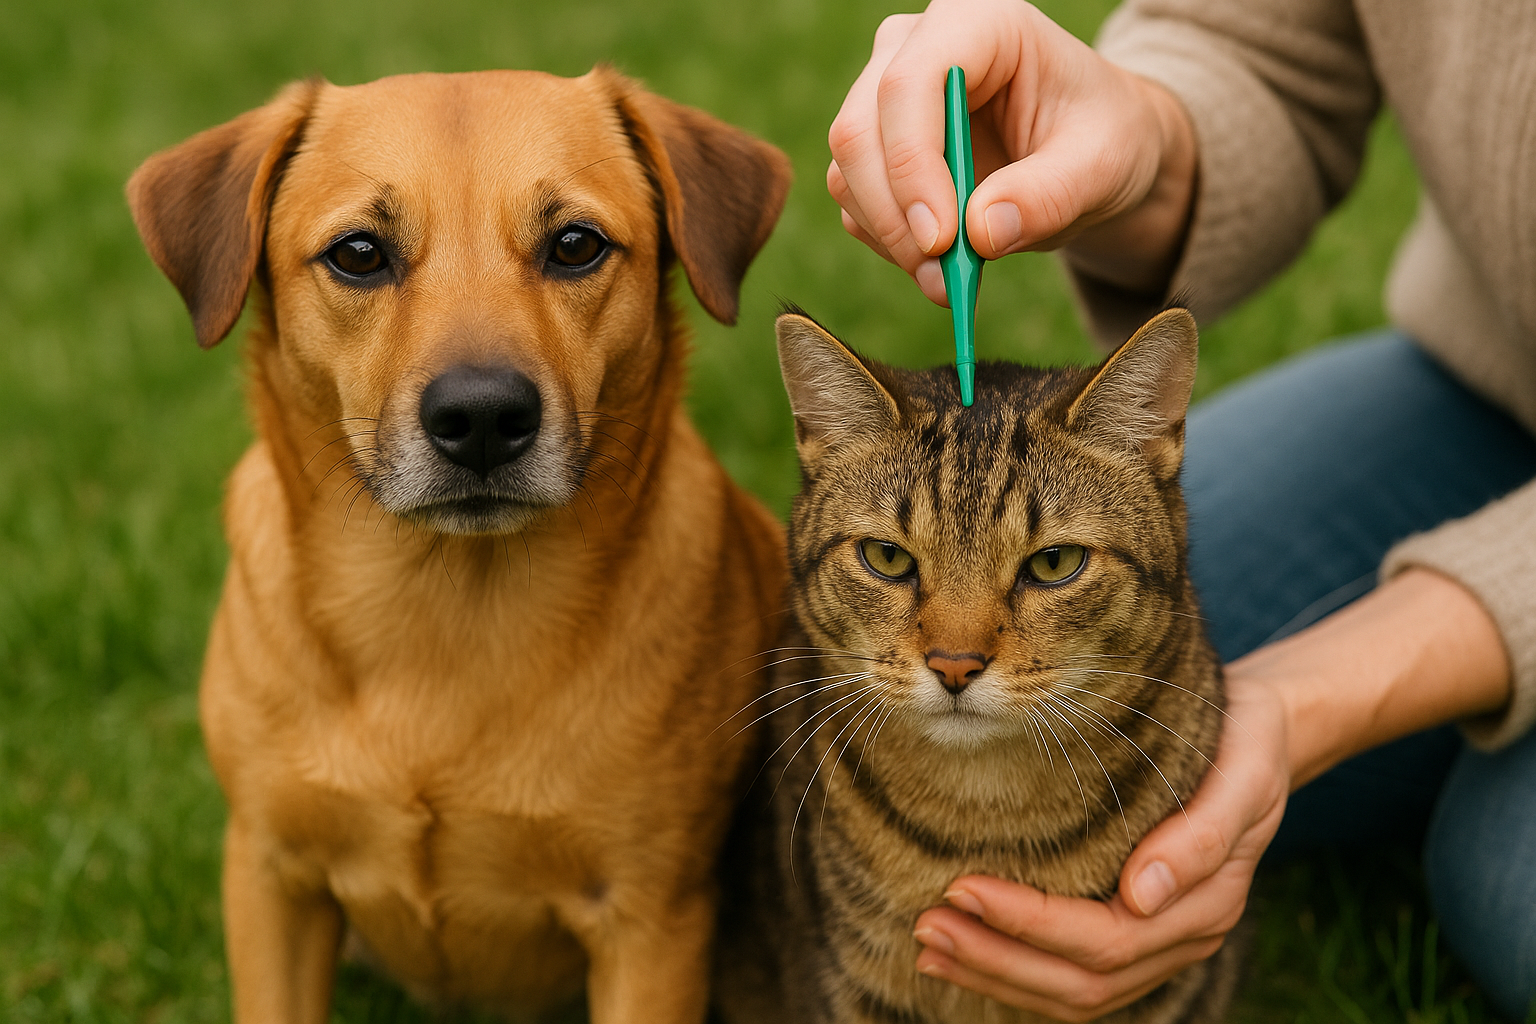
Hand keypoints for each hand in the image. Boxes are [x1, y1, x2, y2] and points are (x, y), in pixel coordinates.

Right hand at [827, 0, 1196, 305]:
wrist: (1090, 151)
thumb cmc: (1102, 136)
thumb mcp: (1102, 165)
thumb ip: (1049, 195)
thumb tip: (980, 233)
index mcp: (977, 21)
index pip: (908, 84)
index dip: (911, 164)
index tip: (941, 240)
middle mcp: (914, 46)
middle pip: (860, 130)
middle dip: (895, 216)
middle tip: (942, 280)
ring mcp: (884, 94)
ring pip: (848, 172)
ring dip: (890, 238)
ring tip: (951, 281)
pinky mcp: (876, 145)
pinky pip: (856, 201)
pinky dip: (890, 243)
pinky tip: (940, 262)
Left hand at [911, 674, 1288, 1020]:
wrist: (1264, 735)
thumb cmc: (1246, 741)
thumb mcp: (1242, 771)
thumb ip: (1201, 835)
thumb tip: (1142, 896)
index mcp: (1204, 904)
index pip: (1106, 938)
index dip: (1031, 925)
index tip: (963, 888)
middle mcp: (1180, 938)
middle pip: (1083, 981)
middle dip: (997, 959)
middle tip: (927, 923)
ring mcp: (1159, 946)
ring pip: (1074, 994)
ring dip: (996, 976)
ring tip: (929, 945)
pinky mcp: (1135, 936)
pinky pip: (1074, 979)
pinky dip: (1015, 974)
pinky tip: (965, 955)